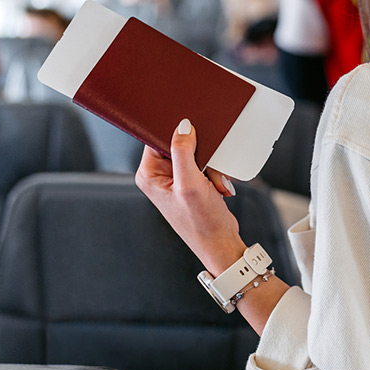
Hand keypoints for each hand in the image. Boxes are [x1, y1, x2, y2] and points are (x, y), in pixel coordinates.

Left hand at [135, 118, 246, 273]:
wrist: (220, 243)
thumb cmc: (201, 222)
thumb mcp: (190, 184)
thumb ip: (183, 152)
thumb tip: (182, 126)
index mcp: (149, 174)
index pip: (158, 138)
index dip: (177, 136)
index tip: (195, 140)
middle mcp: (160, 176)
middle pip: (180, 145)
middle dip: (201, 155)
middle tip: (208, 171)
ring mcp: (176, 179)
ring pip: (197, 154)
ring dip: (211, 166)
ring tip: (213, 184)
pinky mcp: (192, 182)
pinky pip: (206, 165)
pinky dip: (215, 173)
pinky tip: (217, 187)